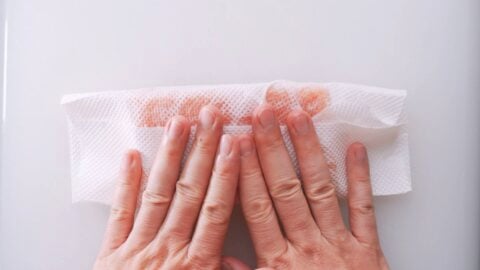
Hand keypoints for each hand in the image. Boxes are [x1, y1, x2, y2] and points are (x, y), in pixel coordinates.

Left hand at [94, 106, 241, 269]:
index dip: (225, 174)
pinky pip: (120, 213)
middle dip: (202, 151)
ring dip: (170, 157)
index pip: (215, 210)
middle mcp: (168, 250)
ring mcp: (138, 248)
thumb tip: (239, 261)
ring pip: (159, 194)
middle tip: (211, 117)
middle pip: (190, 192)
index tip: (234, 144)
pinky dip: (126, 184)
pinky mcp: (111, 253)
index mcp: (196, 264)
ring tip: (178, 124)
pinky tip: (132, 156)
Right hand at [232, 105, 388, 269]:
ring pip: (321, 189)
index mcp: (279, 263)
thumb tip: (221, 256)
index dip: (246, 173)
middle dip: (272, 148)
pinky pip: (364, 208)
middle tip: (263, 114)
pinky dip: (361, 177)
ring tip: (299, 117)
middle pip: (285, 190)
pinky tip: (354, 148)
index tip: (236, 143)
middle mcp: (308, 246)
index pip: (257, 208)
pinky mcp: (369, 248)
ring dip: (309, 151)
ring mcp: (340, 243)